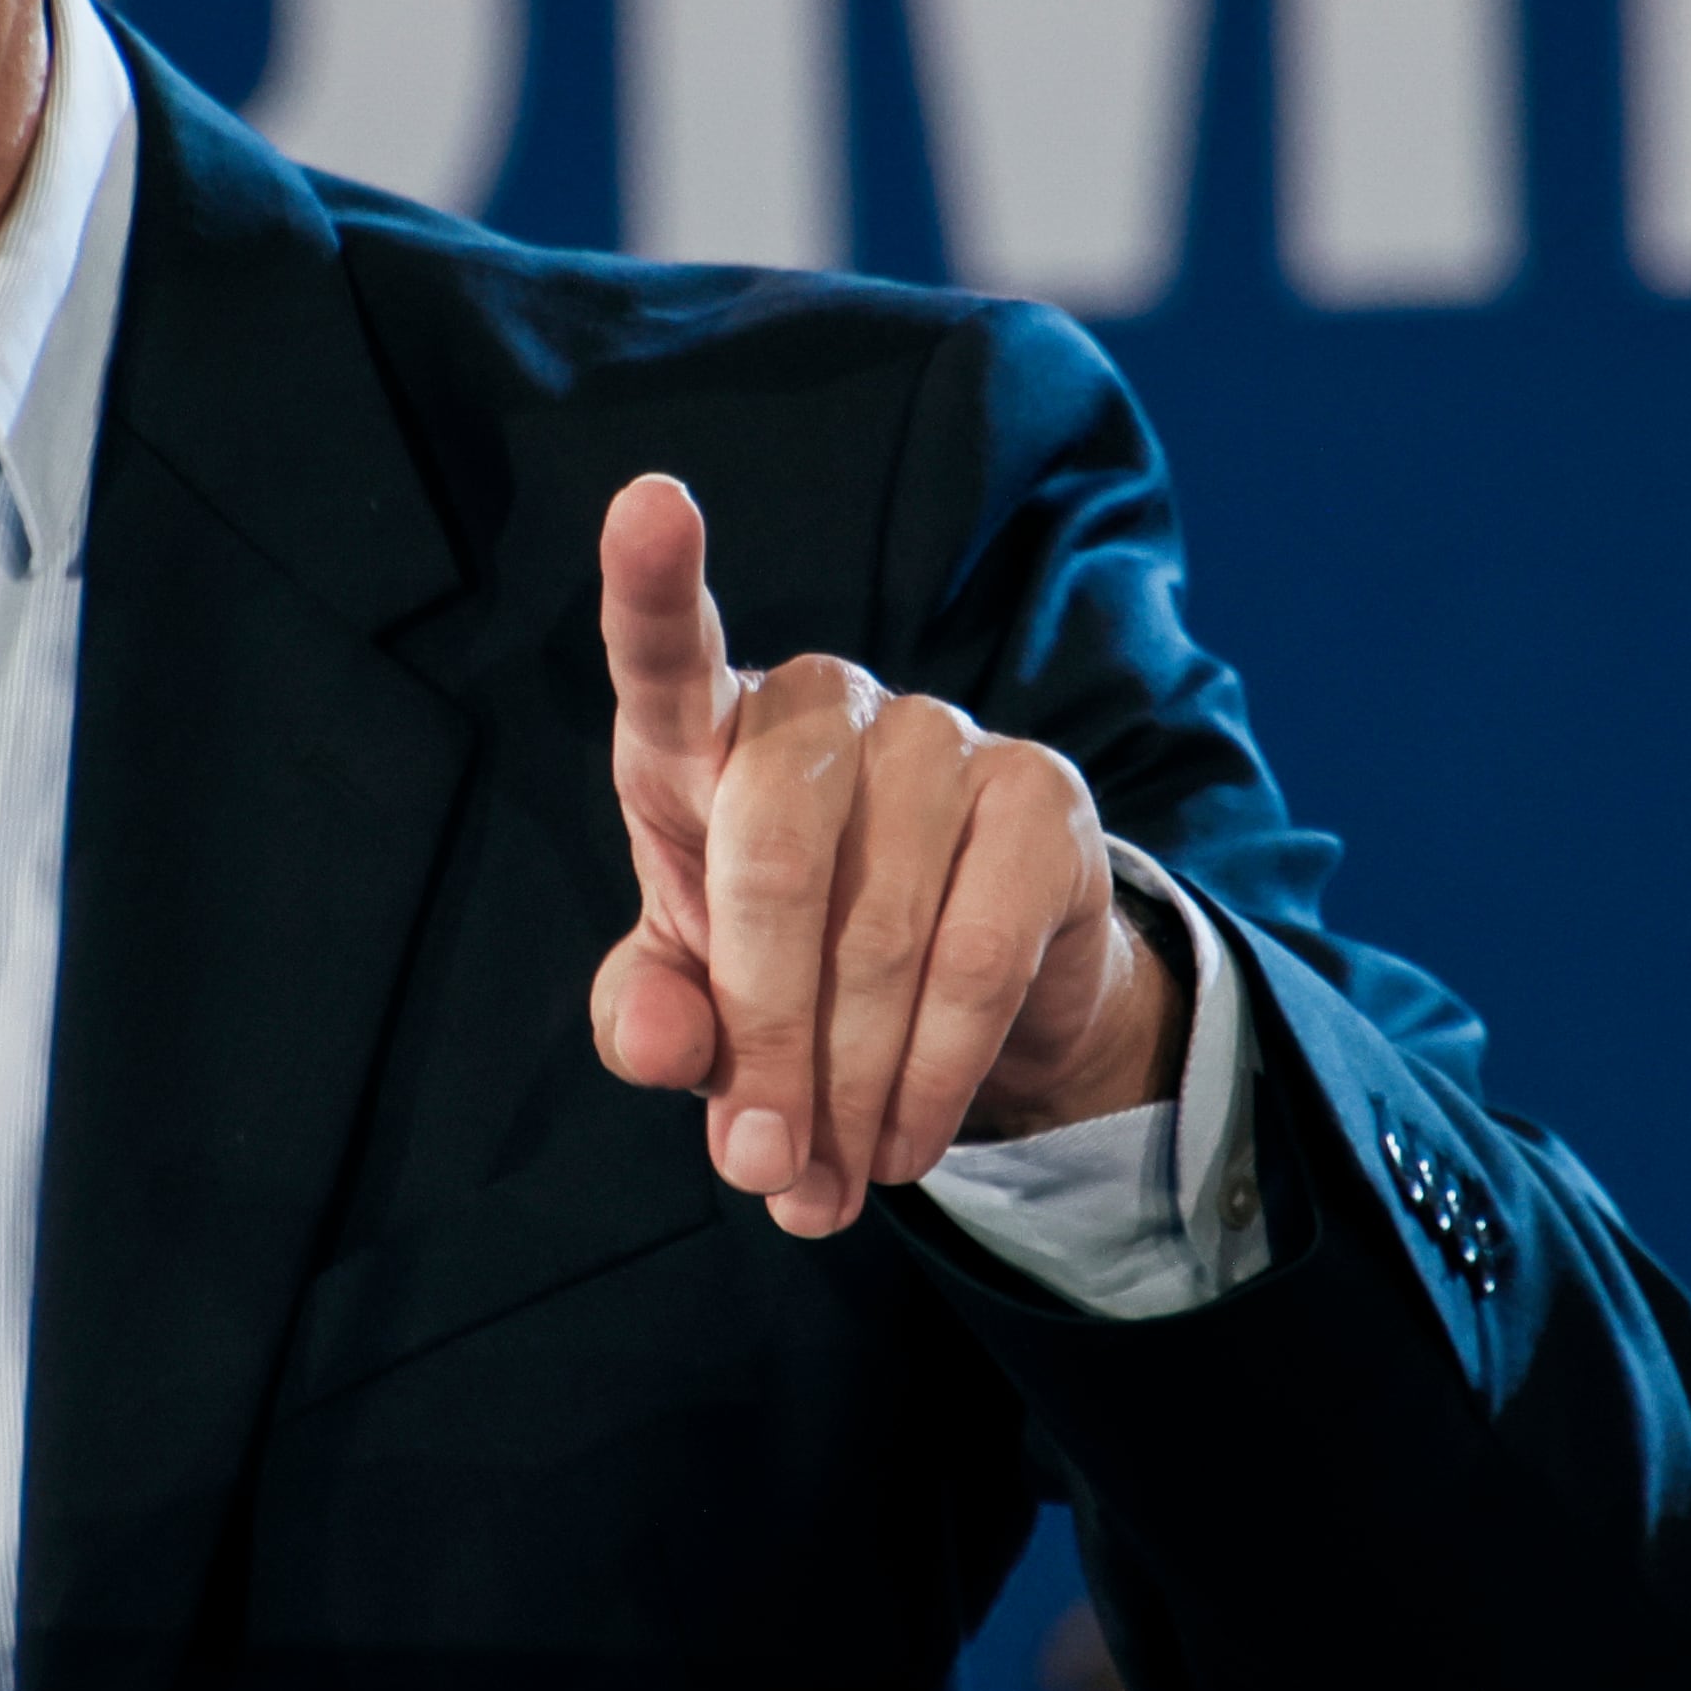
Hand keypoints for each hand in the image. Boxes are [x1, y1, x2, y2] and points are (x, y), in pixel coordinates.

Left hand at [590, 473, 1184, 1235]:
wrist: (967, 999)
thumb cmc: (790, 969)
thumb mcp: (695, 1004)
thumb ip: (651, 1018)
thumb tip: (670, 1047)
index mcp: (705, 737)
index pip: (667, 653)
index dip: (652, 583)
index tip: (647, 503)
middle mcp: (823, 707)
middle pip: (771, 850)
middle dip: (763, 1034)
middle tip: (760, 1167)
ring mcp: (943, 738)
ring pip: (878, 929)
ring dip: (848, 1089)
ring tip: (826, 1187)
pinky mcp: (1043, 798)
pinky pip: (974, 959)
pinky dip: (929, 1078)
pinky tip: (907, 1144)